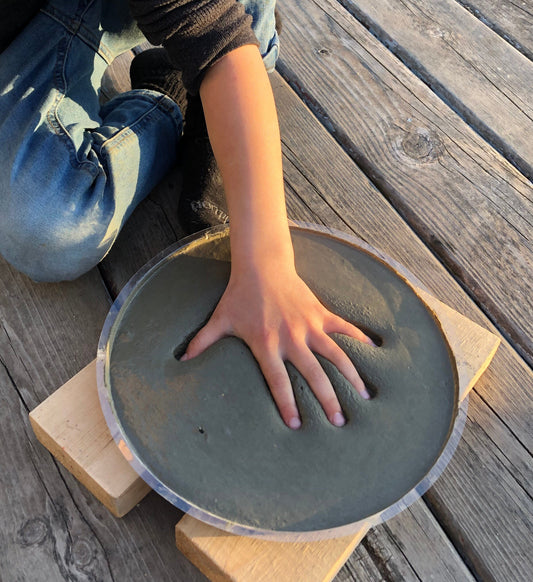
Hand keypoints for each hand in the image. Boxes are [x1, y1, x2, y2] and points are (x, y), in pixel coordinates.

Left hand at [180, 261, 373, 428]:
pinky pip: (343, 327)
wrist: (261, 265)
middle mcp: (290, 337)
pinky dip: (358, 338)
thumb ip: (202, 341)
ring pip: (335, 353)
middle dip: (327, 400)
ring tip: (364, 396)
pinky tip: (372, 350)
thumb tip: (180, 359)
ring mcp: (309, 324)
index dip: (287, 404)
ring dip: (350, 375)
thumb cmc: (239, 296)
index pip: (278, 381)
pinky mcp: (319, 312)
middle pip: (313, 374)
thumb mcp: (220, 320)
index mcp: (266, 344)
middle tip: (339, 423)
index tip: (297, 426)